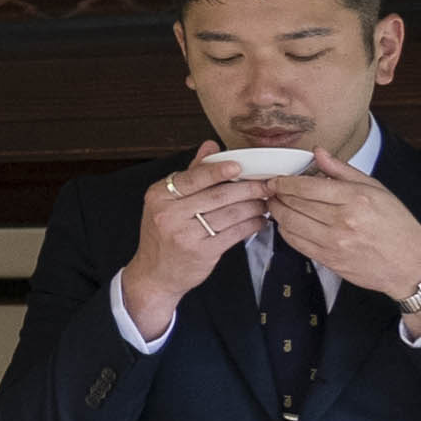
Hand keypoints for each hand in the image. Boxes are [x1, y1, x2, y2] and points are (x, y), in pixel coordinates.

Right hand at [121, 144, 272, 336]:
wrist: (154, 274)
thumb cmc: (163, 236)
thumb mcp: (166, 203)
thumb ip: (191, 174)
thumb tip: (211, 146)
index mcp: (159, 196)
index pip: (193, 178)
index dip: (218, 171)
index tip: (240, 166)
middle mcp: (168, 214)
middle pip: (216, 196)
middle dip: (247, 189)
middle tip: (265, 185)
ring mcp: (184, 234)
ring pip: (229, 214)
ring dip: (253, 207)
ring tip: (265, 202)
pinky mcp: (202, 252)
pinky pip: (234, 233)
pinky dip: (251, 225)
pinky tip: (259, 220)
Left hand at [265, 154, 420, 312]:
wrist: (412, 265)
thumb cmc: (398, 226)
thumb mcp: (377, 190)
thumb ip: (343, 171)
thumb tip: (317, 153)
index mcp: (355, 198)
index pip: (306, 186)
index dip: (284, 182)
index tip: (276, 179)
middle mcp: (343, 220)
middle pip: (294, 204)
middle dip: (277, 195)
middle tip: (270, 190)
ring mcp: (334, 243)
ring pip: (290, 224)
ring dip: (277, 213)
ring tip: (276, 204)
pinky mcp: (329, 260)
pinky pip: (296, 243)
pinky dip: (286, 231)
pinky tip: (287, 223)